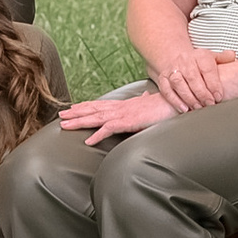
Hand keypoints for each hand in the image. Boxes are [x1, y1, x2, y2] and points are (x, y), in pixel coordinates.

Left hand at [58, 88, 178, 148]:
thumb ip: (145, 100)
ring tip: (65, 126)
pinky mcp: (129, 122)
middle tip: (60, 116)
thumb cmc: (166, 104)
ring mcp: (124, 114)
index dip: (86, 106)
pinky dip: (98, 135)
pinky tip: (88, 141)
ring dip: (79, 122)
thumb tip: (144, 95)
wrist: (177, 102)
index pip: (101, 104)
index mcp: (125, 105)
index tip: (73, 108)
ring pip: (96, 118)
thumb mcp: (152, 102)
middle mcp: (121, 107)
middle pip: (93, 109)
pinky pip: (110, 129)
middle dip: (76, 113)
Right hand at [152, 47, 234, 111]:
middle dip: (202, 93)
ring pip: (179, 83)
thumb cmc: (198, 63)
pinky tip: (184, 109)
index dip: (213, 83)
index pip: (207, 69)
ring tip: (198, 107)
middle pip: (192, 77)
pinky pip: (167, 90)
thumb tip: (232, 55)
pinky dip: (175, 100)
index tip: (219, 96)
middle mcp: (184, 60)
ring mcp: (172, 69)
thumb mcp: (211, 58)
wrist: (177, 59)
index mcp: (199, 55)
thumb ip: (223, 58)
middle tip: (209, 104)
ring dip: (189, 97)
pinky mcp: (163, 78)